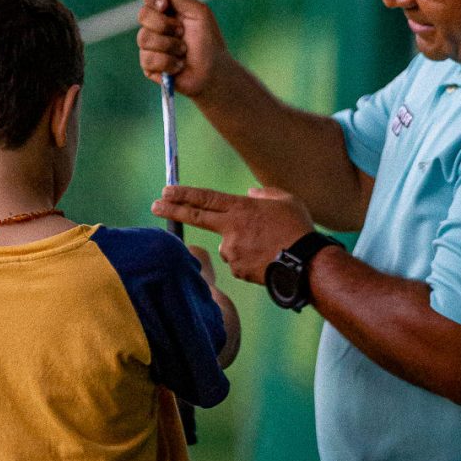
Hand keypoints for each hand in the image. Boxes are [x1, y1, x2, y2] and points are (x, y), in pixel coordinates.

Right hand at [137, 0, 227, 98]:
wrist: (213, 73)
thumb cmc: (208, 42)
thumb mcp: (198, 15)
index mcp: (166, 8)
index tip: (165, 4)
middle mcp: (154, 24)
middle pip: (143, 15)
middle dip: (165, 25)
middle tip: (183, 32)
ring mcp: (149, 45)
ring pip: (144, 38)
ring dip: (170, 46)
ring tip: (184, 52)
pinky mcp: (148, 65)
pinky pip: (148, 58)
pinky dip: (168, 63)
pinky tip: (179, 66)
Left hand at [152, 185, 314, 283]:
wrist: (306, 263)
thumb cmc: (298, 229)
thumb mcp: (285, 201)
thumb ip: (264, 195)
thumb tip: (251, 193)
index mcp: (240, 208)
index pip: (205, 198)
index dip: (184, 194)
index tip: (165, 191)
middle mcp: (230, 228)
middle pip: (195, 217)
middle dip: (172, 210)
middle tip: (154, 206)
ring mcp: (231, 251)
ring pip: (228, 245)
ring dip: (241, 245)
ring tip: (269, 246)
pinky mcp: (237, 270)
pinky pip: (239, 263)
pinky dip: (249, 260)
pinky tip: (267, 259)